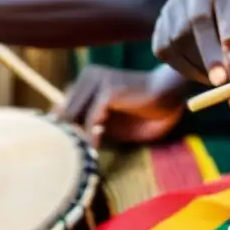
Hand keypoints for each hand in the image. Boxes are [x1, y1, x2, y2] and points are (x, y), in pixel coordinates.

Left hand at [56, 65, 185, 143]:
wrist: (168, 95)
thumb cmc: (140, 109)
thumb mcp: (109, 118)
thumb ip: (88, 123)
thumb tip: (64, 138)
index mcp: (86, 79)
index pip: (61, 106)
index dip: (61, 128)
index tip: (63, 146)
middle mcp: (88, 75)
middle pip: (63, 111)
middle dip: (67, 133)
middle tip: (72, 154)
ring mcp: (97, 81)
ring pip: (73, 115)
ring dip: (78, 136)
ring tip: (85, 152)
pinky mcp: (107, 91)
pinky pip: (91, 119)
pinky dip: (92, 135)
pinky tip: (96, 145)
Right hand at [152, 0, 229, 85]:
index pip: (222, 6)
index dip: (227, 31)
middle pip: (195, 23)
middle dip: (208, 54)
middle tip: (220, 80)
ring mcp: (171, 6)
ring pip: (177, 39)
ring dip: (196, 65)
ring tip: (216, 79)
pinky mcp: (159, 24)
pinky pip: (165, 50)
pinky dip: (182, 67)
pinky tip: (200, 73)